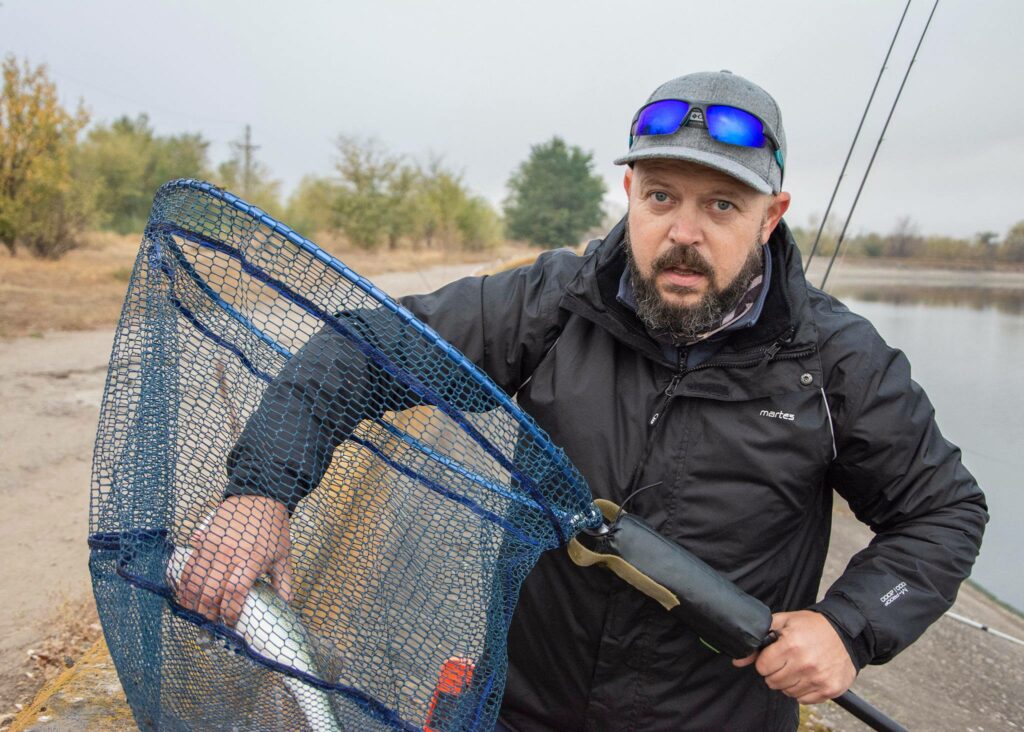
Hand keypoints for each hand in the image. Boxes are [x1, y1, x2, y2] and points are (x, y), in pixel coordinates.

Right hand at [175, 495, 293, 626]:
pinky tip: (186, 599)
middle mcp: (229, 553)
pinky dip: (184, 586)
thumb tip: (284, 605)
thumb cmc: (273, 528)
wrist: (259, 497)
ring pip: (195, 582)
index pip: (234, 592)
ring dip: (193, 604)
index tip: (230, 622)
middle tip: (212, 624)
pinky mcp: (202, 541)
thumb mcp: (283, 555)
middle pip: (210, 592)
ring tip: (198, 616)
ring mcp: (212, 546)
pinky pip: (188, 567)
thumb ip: (283, 582)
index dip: (229, 612)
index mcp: (252, 558)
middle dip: (208, 614)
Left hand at [732, 610, 855, 703]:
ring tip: (797, 667)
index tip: (773, 656)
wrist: (845, 632)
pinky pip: (804, 699)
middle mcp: (805, 664)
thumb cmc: (812, 626)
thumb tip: (738, 659)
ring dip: (788, 682)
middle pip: (773, 682)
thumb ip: (760, 637)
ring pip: (787, 692)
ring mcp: (818, 679)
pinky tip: (808, 676)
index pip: (762, 667)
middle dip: (775, 672)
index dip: (765, 661)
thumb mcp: (784, 621)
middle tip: (785, 661)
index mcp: (791, 645)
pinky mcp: (829, 689)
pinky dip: (802, 690)